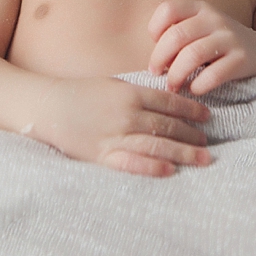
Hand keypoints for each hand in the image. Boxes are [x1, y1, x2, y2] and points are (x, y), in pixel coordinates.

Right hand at [36, 76, 212, 176]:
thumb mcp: (112, 85)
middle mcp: (127, 114)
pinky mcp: (102, 155)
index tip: (207, 116)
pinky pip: (131, 163)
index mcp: (130, 93)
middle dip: (191, 133)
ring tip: (202, 157)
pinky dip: (151, 167)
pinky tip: (169, 170)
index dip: (191, 109)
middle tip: (208, 141)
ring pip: (157, 144)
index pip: (169, 102)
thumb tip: (167, 100)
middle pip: (168, 125)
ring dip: (183, 151)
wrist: (47, 106)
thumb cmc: (80, 94)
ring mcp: (115, 135)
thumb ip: (138, 93)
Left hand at [148, 0, 255, 94]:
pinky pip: (214, 74)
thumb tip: (152, 60)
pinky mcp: (244, 59)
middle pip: (176, 36)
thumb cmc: (220, 48)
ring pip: (192, 55)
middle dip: (160, 59)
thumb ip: (177, 36)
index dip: (155, 29)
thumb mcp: (200, 32)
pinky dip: (199, 85)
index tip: (156, 48)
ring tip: (173, 86)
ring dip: (176, 75)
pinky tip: (195, 90)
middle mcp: (215, 19)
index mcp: (200, 9)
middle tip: (156, 75)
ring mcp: (231, 38)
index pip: (168, 9)